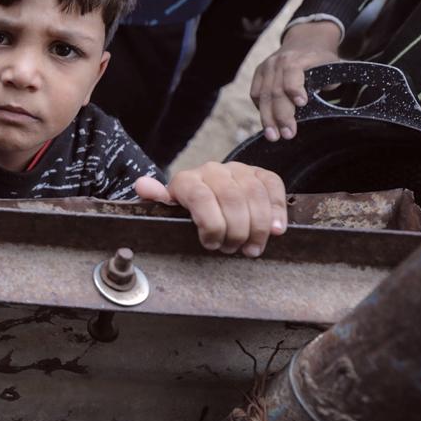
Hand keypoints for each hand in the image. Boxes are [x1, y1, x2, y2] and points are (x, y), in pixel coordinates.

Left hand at [135, 162, 286, 257]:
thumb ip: (157, 199)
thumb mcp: (168, 210)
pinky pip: (273, 186)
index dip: (210, 225)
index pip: (201, 198)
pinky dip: (277, 209)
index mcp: (187, 180)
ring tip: (251, 248)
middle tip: (232, 250)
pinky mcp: (260, 173)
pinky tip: (277, 230)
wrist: (205, 195)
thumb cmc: (187, 212)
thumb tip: (142, 186)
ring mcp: (238, 170)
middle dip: (235, 230)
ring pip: (254, 195)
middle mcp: (213, 170)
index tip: (212, 245)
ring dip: (258, 227)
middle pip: (231, 199)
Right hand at [249, 21, 341, 141]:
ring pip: (262, 96)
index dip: (295, 89)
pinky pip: (255, 94)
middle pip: (275, 91)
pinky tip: (268, 122)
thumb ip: (329, 83)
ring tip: (273, 136)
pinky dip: (261, 109)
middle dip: (281, 115)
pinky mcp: (258, 73)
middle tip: (288, 134)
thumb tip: (325, 104)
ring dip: (267, 118)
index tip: (301, 104)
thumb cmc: (320, 58)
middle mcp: (278, 62)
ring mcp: (266, 67)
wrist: (304, 40)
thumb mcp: (331, 65)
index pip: (292, 74)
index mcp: (297, 58)